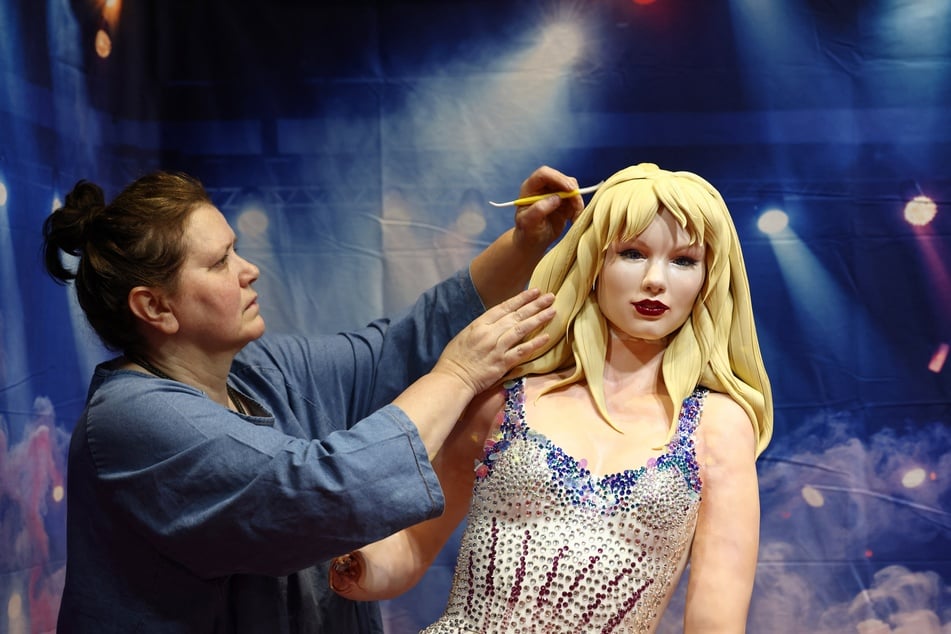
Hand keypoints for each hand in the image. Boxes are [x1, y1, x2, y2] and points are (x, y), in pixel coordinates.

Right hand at [434, 288, 554, 395]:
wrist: (452, 379)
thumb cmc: (455, 359)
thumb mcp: (465, 335)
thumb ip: (482, 327)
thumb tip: (497, 321)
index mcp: (479, 324)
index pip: (504, 307)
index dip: (521, 298)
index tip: (534, 291)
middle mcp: (489, 333)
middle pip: (516, 315)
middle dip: (535, 305)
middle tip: (550, 297)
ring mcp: (496, 348)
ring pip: (521, 330)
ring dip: (538, 319)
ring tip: (552, 311)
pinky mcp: (501, 363)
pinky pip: (522, 351)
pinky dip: (535, 344)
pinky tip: (546, 337)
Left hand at [513, 166, 582, 253]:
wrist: (533, 243)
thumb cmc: (526, 233)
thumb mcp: (528, 223)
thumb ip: (539, 209)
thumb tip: (556, 198)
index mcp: (530, 188)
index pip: (544, 174)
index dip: (558, 178)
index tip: (569, 189)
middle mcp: (543, 188)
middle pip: (561, 179)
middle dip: (572, 191)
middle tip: (576, 206)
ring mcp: (554, 194)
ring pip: (572, 188)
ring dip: (577, 201)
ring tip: (574, 218)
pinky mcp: (564, 202)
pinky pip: (576, 200)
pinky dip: (578, 209)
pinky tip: (573, 220)